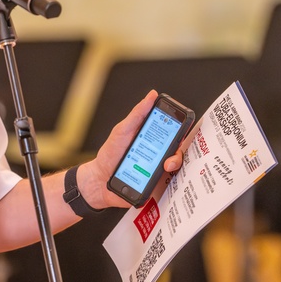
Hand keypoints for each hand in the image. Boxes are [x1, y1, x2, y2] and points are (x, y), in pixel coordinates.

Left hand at [77, 90, 184, 209]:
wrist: (99, 180)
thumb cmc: (110, 154)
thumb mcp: (123, 130)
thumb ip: (137, 114)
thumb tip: (151, 95)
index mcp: (151, 139)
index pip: (172, 132)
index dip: (180, 129)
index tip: (181, 127)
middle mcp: (157, 154)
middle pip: (178, 149)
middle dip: (178, 150)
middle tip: (170, 152)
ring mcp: (157, 170)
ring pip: (176, 167)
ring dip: (173, 164)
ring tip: (164, 166)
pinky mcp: (154, 186)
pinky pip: (168, 184)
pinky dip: (168, 181)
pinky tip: (161, 177)